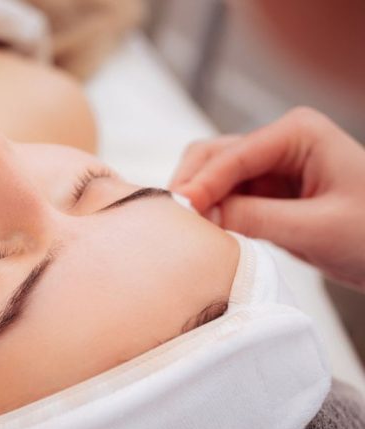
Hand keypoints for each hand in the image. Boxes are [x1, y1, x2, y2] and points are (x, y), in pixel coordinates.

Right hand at [171, 107, 364, 290]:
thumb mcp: (317, 228)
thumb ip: (256, 218)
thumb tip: (203, 215)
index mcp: (298, 133)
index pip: (233, 155)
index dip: (200, 183)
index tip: (177, 211)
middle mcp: (279, 142)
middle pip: (212, 156)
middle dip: (191, 186)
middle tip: (173, 222)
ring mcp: (270, 166)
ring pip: (213, 176)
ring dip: (198, 199)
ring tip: (186, 230)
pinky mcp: (265, 192)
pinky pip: (225, 197)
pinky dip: (210, 212)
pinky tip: (204, 232)